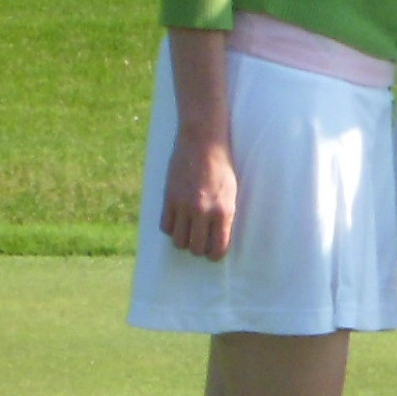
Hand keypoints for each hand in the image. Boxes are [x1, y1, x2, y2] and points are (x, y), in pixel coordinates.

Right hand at [161, 127, 237, 259]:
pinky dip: (170, 228)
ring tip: (188, 231)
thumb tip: (218, 237)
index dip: (215, 254)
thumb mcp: (231, 192)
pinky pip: (165, 226)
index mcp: (223, 211)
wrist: (203, 141)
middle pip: (196, 249)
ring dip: (183, 240)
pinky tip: (177, 220)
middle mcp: (203, 212)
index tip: (214, 251)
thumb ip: (224, 215)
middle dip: (199, 249)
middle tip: (201, 240)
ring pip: (178, 241)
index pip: (218, 249)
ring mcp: (184, 206)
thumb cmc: (222, 166)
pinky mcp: (168, 198)